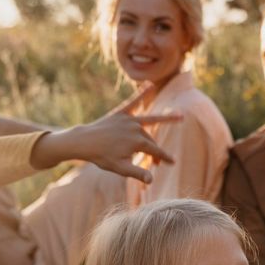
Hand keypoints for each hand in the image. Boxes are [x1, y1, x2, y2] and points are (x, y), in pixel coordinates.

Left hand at [30, 83, 178, 181]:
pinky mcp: (121, 112)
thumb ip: (137, 173)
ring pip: (151, 119)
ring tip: (181, 116)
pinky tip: (150, 83)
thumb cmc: (102, 157)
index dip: (164, 158)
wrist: (84, 142)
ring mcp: (129, 119)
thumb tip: (151, 181)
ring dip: (166, 118)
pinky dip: (141, 93)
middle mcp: (136, 128)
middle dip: (155, 151)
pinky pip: (134, 101)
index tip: (172, 163)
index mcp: (138, 142)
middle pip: (151, 140)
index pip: (156, 151)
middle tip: (156, 164)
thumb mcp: (120, 168)